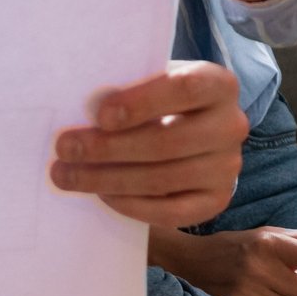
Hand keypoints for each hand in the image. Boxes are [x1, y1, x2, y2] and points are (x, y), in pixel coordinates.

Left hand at [51, 59, 246, 230]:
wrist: (190, 133)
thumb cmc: (158, 101)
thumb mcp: (148, 83)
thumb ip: (128, 90)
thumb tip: (84, 112)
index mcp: (218, 84)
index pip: (185, 90)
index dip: (142, 102)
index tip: (100, 115)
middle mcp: (231, 125)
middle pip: (168, 142)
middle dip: (109, 148)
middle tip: (65, 149)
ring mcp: (227, 168)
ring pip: (163, 179)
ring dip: (108, 179)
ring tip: (68, 175)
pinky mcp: (216, 201)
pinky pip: (170, 212)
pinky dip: (131, 205)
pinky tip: (102, 195)